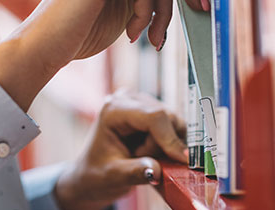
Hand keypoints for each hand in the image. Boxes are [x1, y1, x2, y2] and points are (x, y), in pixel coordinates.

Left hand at [54, 90, 187, 209]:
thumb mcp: (113, 177)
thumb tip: (157, 171)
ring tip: (141, 156)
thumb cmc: (96, 173)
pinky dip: (168, 143)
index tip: (182, 160)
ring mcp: (141, 102)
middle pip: (167, 118)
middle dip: (163, 146)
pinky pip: (174, 126)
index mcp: (114, 109)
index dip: (170, 138)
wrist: (92, 173)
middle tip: (141, 160)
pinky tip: (150, 152)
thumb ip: (135, 172)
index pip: (153, 116)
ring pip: (174, 122)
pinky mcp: (151, 110)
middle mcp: (129, 99)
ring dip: (165, 145)